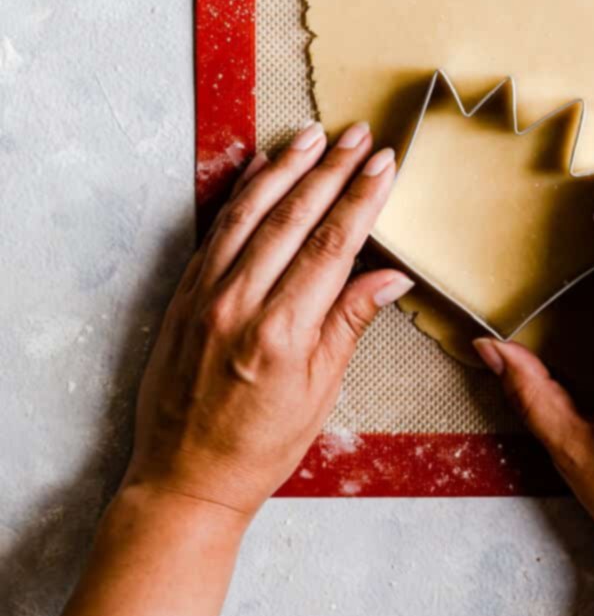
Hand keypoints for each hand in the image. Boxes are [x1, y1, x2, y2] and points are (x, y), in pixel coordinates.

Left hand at [123, 123, 410, 520]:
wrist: (184, 480)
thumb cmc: (258, 448)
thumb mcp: (319, 392)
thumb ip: (349, 323)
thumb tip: (390, 275)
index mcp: (281, 334)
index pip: (332, 245)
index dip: (361, 198)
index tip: (384, 164)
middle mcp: (238, 305)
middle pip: (293, 218)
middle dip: (331, 169)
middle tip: (359, 135)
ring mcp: (204, 296)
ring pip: (249, 213)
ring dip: (285, 168)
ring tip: (314, 135)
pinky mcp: (182, 296)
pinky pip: (215, 231)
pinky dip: (240, 194)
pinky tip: (260, 167)